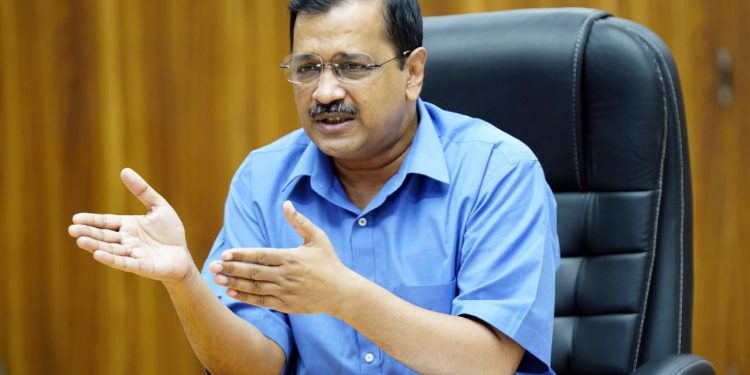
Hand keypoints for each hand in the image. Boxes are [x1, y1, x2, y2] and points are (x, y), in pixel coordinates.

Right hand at [68, 168, 193, 283]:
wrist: (182, 256)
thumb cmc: (170, 232)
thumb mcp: (158, 206)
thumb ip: (142, 190)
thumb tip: (124, 170)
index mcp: (127, 226)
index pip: (105, 222)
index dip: (91, 220)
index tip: (75, 218)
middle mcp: (126, 240)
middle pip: (104, 236)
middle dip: (88, 233)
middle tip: (71, 230)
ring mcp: (132, 254)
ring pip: (110, 250)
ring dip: (95, 246)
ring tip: (80, 241)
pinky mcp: (140, 266)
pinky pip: (124, 262)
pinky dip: (111, 259)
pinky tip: (98, 255)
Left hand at [209, 201, 358, 315]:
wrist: (342, 292)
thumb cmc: (329, 262)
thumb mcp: (318, 238)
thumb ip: (300, 222)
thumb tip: (286, 203)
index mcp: (291, 257)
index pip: (261, 255)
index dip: (242, 255)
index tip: (225, 254)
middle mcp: (286, 275)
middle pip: (253, 272)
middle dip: (231, 269)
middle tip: (212, 267)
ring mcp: (285, 291)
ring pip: (254, 287)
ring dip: (234, 283)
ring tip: (217, 279)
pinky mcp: (286, 304)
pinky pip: (261, 301)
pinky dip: (245, 297)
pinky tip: (231, 292)